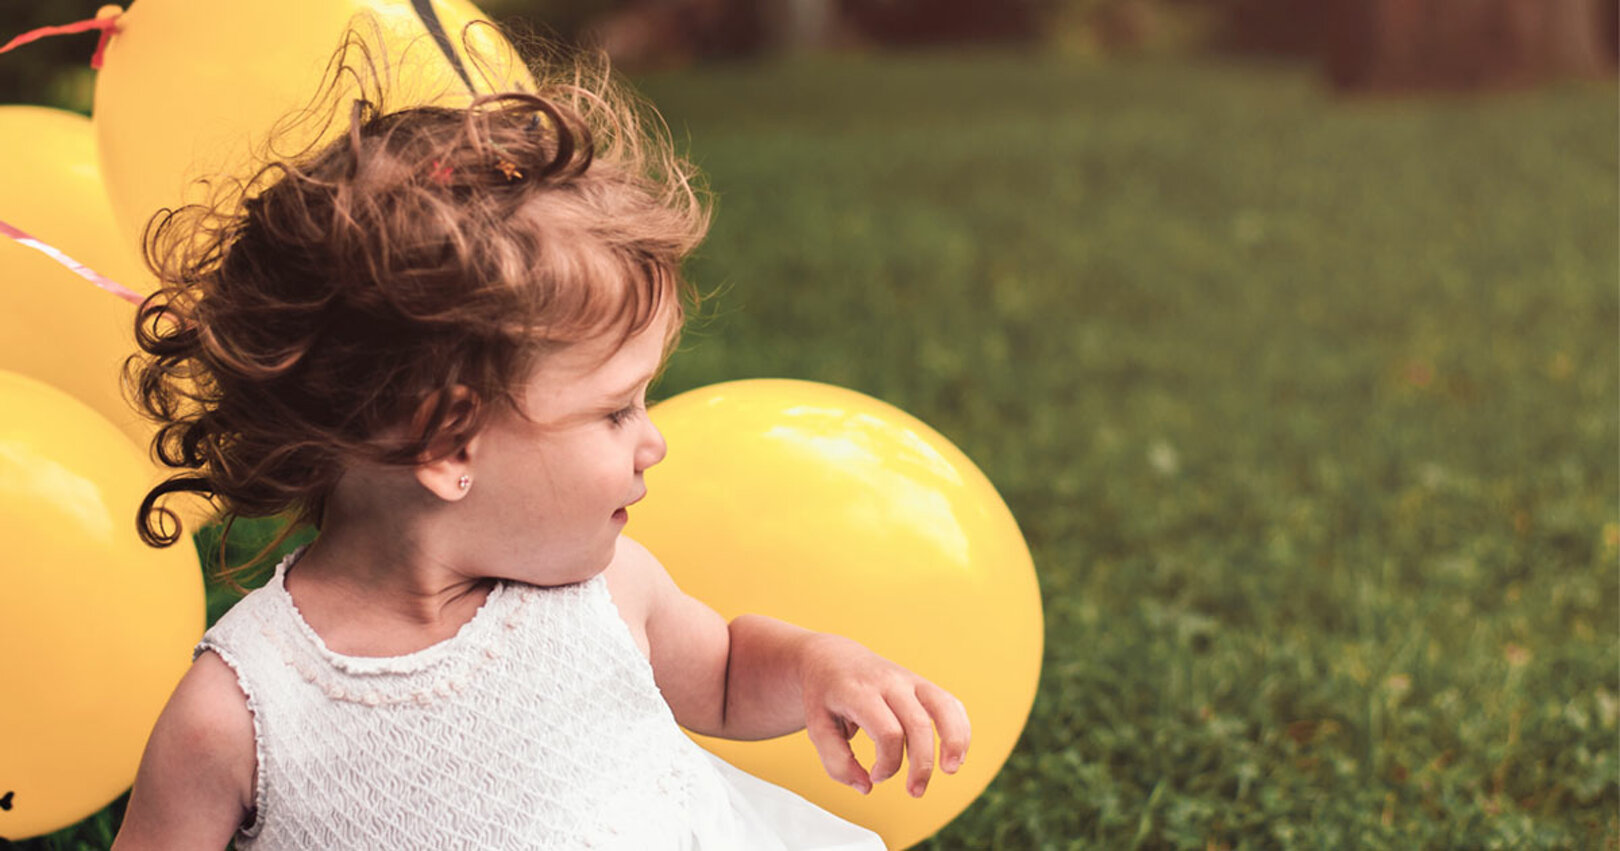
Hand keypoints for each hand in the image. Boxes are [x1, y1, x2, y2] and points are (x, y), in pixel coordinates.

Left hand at [799, 634, 970, 797]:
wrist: (832, 657)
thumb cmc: (825, 696)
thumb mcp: (817, 728)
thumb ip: (836, 762)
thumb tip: (867, 786)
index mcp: (860, 691)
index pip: (887, 732)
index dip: (887, 764)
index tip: (875, 776)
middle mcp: (889, 682)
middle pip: (918, 724)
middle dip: (922, 764)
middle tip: (915, 792)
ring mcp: (909, 680)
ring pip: (944, 707)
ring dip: (954, 741)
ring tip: (951, 769)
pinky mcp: (922, 684)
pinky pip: (950, 704)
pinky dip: (960, 729)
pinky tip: (956, 755)